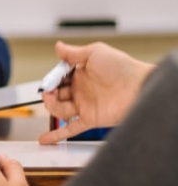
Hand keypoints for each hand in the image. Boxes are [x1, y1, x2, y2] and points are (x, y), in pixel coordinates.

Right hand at [39, 40, 154, 143]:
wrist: (140, 87)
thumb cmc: (122, 68)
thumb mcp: (95, 52)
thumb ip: (73, 52)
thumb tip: (58, 47)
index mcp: (80, 74)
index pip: (58, 77)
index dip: (51, 79)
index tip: (49, 80)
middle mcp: (81, 90)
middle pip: (56, 94)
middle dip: (48, 92)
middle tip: (49, 91)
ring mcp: (85, 105)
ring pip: (60, 109)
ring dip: (51, 106)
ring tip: (51, 101)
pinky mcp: (90, 119)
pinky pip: (71, 128)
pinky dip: (57, 135)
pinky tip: (45, 138)